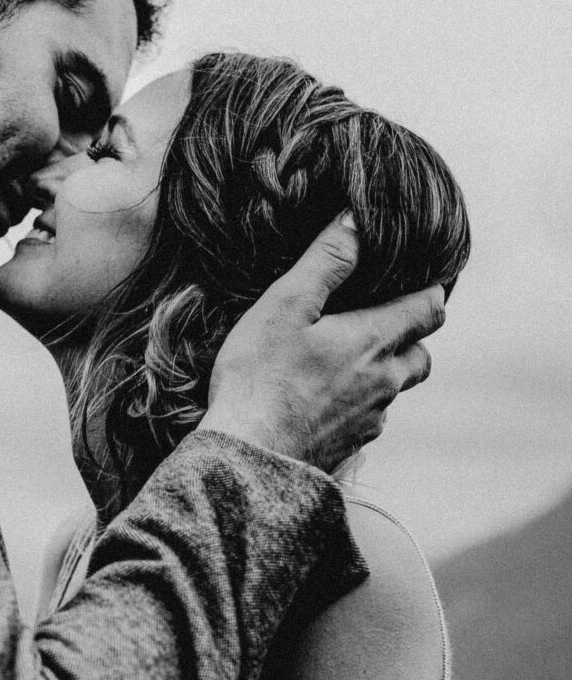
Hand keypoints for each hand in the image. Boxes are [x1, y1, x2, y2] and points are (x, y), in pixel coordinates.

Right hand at [198, 213, 445, 470]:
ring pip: (395, 387)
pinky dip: (358, 401)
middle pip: (421, 353)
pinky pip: (370, 416)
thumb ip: (326, 261)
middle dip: (408, 334)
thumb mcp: (285, 305)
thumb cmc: (259, 377)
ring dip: (382, 370)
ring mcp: (370, 419)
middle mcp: (384, 383)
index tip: (416, 277)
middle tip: (376, 317)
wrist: (247, 459)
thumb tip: (358, 220)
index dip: (430, 289)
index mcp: (375, 342)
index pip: (431, 309)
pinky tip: (322, 397)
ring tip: (345, 358)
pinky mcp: (350, 446)